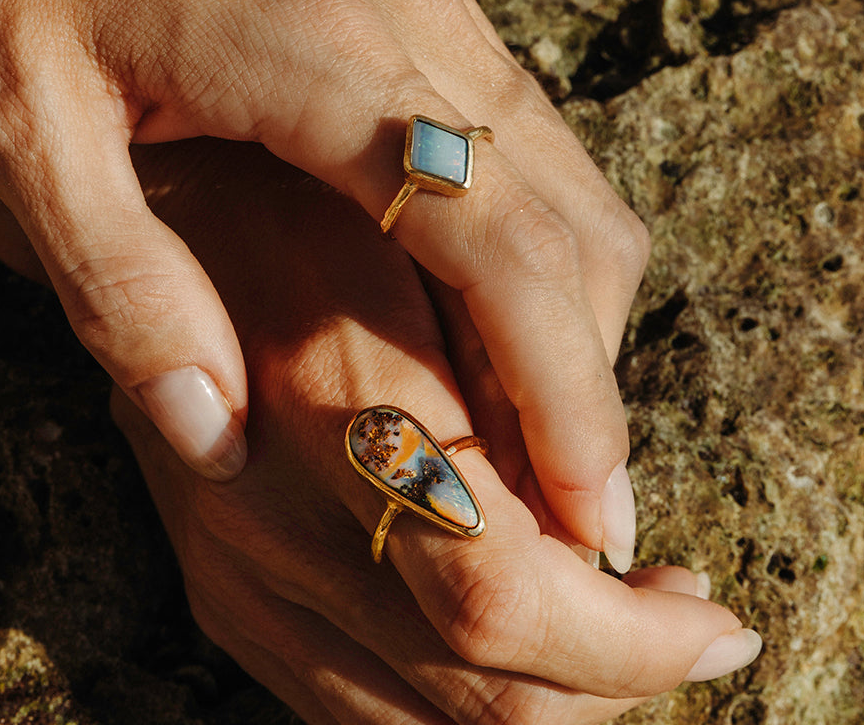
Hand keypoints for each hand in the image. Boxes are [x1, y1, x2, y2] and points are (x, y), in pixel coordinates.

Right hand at [111, 139, 758, 724]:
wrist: (145, 213)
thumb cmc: (306, 190)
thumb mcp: (427, 239)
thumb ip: (519, 375)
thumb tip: (605, 523)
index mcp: (336, 395)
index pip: (502, 594)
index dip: (634, 638)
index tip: (718, 613)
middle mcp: (269, 508)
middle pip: (475, 693)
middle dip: (615, 681)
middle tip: (683, 619)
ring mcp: (232, 565)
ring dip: (549, 703)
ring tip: (617, 628)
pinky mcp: (217, 588)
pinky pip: (352, 710)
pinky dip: (456, 707)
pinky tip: (513, 643)